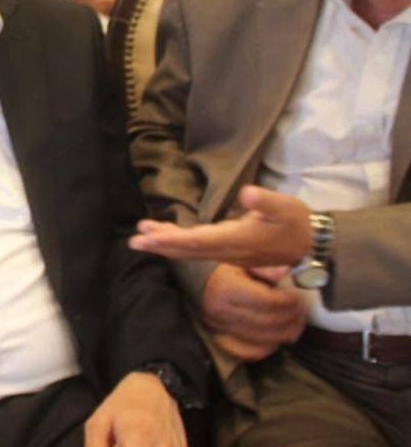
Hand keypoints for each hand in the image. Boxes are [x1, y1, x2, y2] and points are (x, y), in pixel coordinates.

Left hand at [129, 186, 312, 267]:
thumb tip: (246, 193)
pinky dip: (180, 244)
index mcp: (237, 239)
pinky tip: (169, 237)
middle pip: (188, 250)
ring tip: (144, 235)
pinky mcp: (231, 250)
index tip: (148, 237)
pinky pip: (199, 250)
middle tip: (135, 240)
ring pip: (191, 251)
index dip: (170, 239)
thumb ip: (265, 200)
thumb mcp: (285, 206)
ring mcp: (229, 253)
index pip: (196, 241)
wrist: (312, 244)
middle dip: (161, 245)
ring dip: (167, 244)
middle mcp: (228, 250)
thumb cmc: (296, 222)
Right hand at [199, 263, 307, 361]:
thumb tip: (287, 271)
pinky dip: (266, 349)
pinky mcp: (219, 339)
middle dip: (290, 319)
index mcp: (227, 288)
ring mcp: (219, 328)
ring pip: (260, 339)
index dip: (288, 302)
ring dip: (284, 335)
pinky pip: (247, 352)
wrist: (195, 282)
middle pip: (266, 322)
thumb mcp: (241, 262)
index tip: (298, 298)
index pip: (266, 301)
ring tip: (296, 326)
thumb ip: (264, 268)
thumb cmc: (222, 270)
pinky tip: (277, 340)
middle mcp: (222, 310)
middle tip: (301, 313)